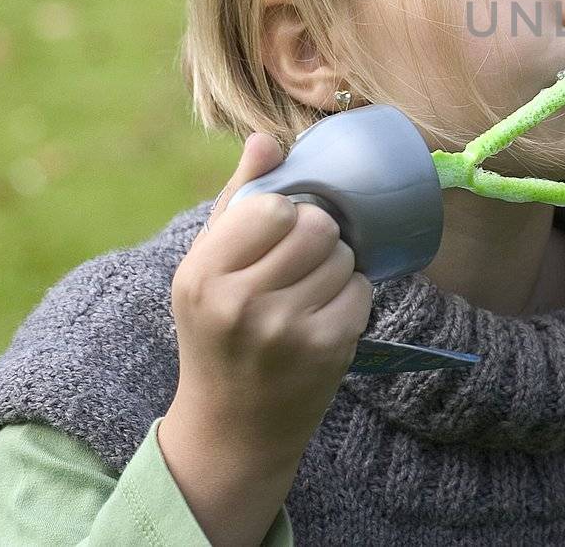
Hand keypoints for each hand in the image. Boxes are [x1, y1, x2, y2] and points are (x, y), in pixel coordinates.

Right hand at [157, 132, 371, 545]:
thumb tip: (268, 138)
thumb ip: (236, 200)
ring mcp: (283, 329)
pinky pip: (361, 292)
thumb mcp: (207, 269)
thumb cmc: (219, 334)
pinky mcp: (325, 349)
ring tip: (311, 291)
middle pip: (317, 227)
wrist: (232, 427)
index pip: (273, 207)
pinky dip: (352, 298)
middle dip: (320, 238)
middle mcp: (238, 301)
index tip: (281, 234)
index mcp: (202, 273)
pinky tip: (326, 317)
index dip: (288, 214)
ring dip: (338, 268)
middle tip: (303, 263)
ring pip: (345, 257)